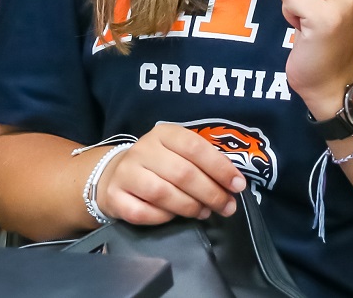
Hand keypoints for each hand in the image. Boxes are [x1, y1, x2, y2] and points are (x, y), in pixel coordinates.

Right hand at [94, 123, 246, 224]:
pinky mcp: (115, 197)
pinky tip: (174, 217)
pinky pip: (143, 212)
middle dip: (210, 193)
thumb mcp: (181, 154)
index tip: (238, 185)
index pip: (195, 147)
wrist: (117, 174)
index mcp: (164, 134)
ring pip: (162, 194)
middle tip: (227, 207)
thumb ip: (205, 164)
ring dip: (190, 207)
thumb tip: (234, 184)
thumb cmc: (160, 164)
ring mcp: (126, 173)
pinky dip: (163, 218)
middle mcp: (142, 150)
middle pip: (182, 173)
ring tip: (204, 212)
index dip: (220, 167)